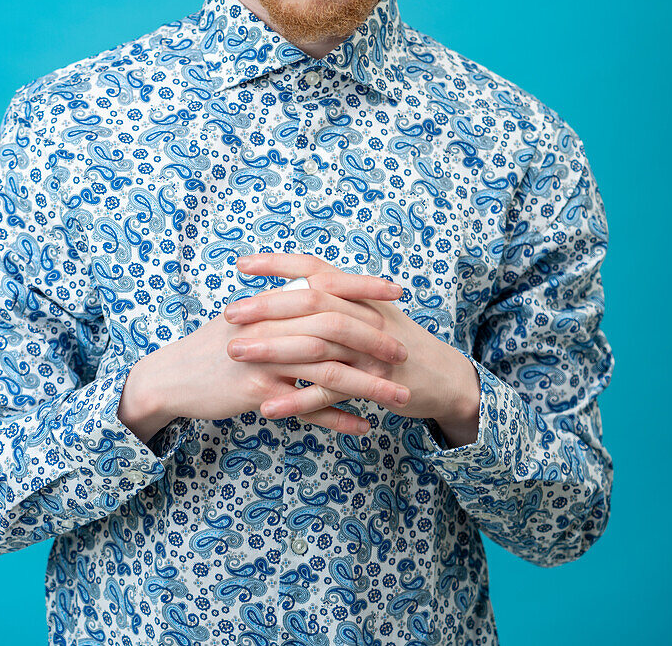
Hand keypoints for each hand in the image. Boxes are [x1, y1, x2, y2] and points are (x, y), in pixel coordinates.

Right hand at [147, 260, 405, 436]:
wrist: (171, 377)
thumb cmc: (213, 347)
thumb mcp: (247, 317)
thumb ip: (281, 306)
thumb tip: (314, 290)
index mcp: (273, 302)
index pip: (326, 285)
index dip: (363, 286)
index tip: (396, 292)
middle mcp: (272, 324)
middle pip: (336, 329)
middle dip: (376, 340)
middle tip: (405, 352)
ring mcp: (266, 358)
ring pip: (330, 371)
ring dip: (369, 385)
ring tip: (399, 396)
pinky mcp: (259, 391)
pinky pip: (308, 407)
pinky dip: (339, 418)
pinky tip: (363, 427)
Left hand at [231, 252, 472, 430]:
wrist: (442, 376)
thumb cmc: (396, 341)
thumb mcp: (369, 310)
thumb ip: (335, 298)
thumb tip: (290, 287)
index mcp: (358, 294)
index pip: (314, 269)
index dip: (278, 264)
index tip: (241, 265)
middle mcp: (364, 315)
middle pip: (310, 302)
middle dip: (266, 306)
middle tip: (229, 314)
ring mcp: (369, 350)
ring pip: (315, 344)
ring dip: (272, 349)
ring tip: (236, 353)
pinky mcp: (373, 383)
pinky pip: (329, 392)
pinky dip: (296, 400)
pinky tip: (266, 407)